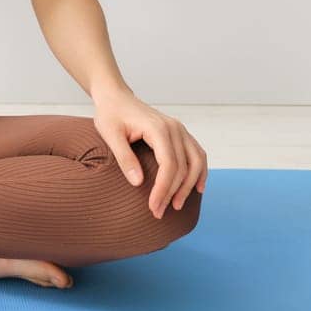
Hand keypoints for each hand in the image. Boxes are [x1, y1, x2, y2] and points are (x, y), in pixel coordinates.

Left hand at [92, 92, 206, 218]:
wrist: (116, 97)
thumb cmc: (110, 114)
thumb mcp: (110, 134)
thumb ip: (124, 157)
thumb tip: (138, 183)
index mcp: (158, 128)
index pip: (169, 164)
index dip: (163, 189)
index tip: (153, 207)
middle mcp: (174, 128)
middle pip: (182, 167)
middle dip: (172, 193)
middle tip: (158, 213)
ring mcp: (179, 130)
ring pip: (195, 162)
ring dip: (189, 186)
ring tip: (177, 205)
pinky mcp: (179, 133)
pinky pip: (197, 154)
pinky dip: (200, 172)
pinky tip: (197, 188)